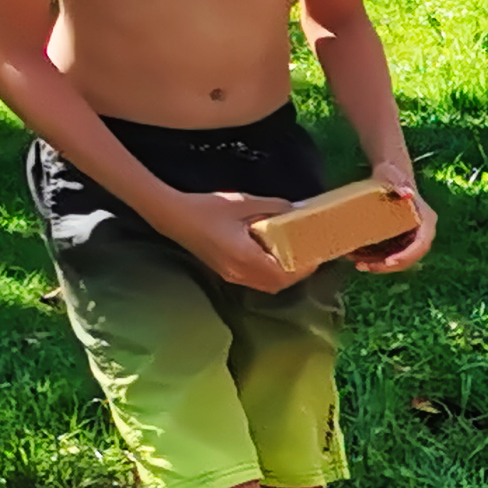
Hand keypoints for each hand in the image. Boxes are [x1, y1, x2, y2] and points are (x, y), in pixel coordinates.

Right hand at [158, 190, 299, 294]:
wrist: (172, 216)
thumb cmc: (206, 208)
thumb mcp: (244, 202)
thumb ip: (275, 207)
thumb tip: (299, 209)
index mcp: (246, 258)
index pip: (284, 274)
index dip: (304, 267)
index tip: (315, 252)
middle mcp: (239, 273)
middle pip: (278, 284)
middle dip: (297, 272)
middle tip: (308, 253)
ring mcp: (231, 276)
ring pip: (266, 285)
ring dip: (283, 274)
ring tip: (293, 254)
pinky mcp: (225, 272)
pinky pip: (255, 280)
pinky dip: (269, 273)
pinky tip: (272, 255)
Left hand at [349, 171, 434, 274]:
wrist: (389, 175)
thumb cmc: (393, 175)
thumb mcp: (395, 178)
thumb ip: (401, 185)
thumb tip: (408, 194)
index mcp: (426, 222)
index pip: (421, 245)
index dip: (407, 256)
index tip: (389, 262)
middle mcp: (421, 233)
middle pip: (408, 257)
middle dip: (386, 265)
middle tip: (364, 266)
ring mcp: (410, 238)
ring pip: (397, 259)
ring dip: (378, 265)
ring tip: (357, 264)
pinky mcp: (398, 240)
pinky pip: (388, 254)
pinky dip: (373, 259)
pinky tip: (356, 258)